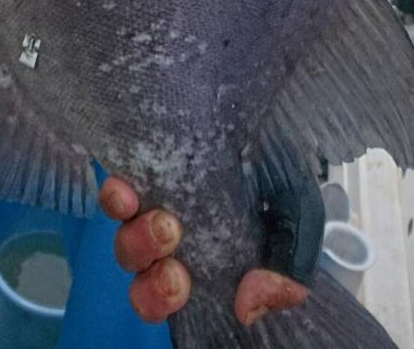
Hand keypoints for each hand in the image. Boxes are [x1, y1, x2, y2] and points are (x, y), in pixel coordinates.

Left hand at [99, 177, 310, 326]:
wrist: (267, 105)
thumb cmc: (278, 162)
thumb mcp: (297, 213)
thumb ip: (286, 264)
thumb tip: (247, 307)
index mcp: (211, 256)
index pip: (173, 294)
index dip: (163, 299)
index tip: (179, 287)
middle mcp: (177, 237)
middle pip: (145, 276)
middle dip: (154, 285)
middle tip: (175, 273)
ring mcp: (155, 203)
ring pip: (127, 239)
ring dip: (138, 242)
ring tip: (164, 224)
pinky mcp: (142, 167)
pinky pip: (117, 193)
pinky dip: (116, 198)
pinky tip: (125, 192)